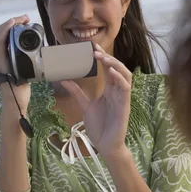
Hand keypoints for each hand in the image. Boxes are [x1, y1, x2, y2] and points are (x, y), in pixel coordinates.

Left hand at [0, 14, 30, 115]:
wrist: (14, 103)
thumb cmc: (16, 91)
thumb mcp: (20, 74)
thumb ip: (20, 61)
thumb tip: (22, 46)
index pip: (0, 35)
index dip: (9, 25)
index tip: (21, 20)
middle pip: (1, 33)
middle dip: (13, 23)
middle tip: (26, 19)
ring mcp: (2, 58)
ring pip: (5, 37)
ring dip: (14, 28)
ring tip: (26, 24)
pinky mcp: (7, 60)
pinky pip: (9, 43)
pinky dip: (16, 35)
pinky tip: (26, 35)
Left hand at [61, 44, 131, 158]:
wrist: (105, 145)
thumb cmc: (99, 126)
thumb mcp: (84, 105)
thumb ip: (76, 92)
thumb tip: (64, 79)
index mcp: (109, 90)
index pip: (108, 68)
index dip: (102, 56)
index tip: (92, 46)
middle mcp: (117, 91)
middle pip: (117, 68)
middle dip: (108, 57)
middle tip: (95, 50)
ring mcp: (122, 97)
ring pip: (125, 75)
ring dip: (115, 64)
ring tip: (103, 58)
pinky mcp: (125, 105)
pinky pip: (126, 88)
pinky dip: (120, 78)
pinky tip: (112, 72)